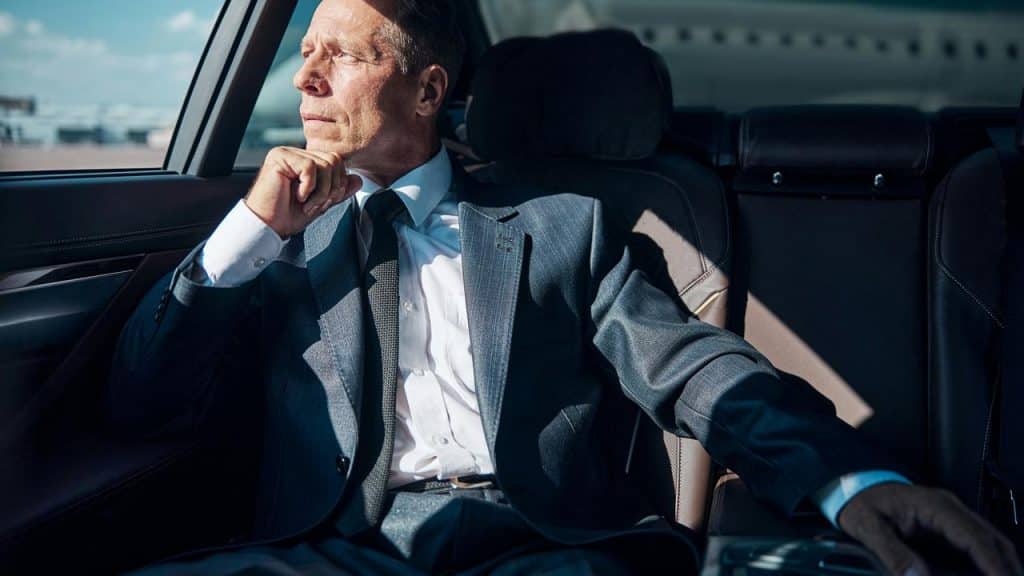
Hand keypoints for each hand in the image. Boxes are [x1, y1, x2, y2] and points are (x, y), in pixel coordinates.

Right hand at [244, 146, 361, 237]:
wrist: (266, 227)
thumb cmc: (287, 216)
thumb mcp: (320, 203)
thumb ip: (338, 190)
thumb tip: (358, 179)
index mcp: (304, 161)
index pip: (336, 161)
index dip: (338, 183)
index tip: (324, 202)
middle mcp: (295, 153)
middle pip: (334, 160)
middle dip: (331, 188)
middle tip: (316, 204)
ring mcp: (287, 153)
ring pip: (325, 164)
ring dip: (321, 191)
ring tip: (306, 203)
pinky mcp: (280, 157)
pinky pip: (310, 167)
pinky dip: (309, 187)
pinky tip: (298, 197)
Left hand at [838, 483, 1021, 574]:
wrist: (850, 485)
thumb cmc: (859, 502)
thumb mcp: (867, 528)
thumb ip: (892, 554)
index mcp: (933, 505)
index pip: (973, 536)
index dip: (991, 563)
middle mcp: (948, 507)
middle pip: (991, 538)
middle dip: (1005, 566)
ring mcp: (950, 514)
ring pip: (988, 539)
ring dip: (999, 563)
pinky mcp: (945, 524)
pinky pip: (974, 542)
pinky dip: (986, 560)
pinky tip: (986, 575)